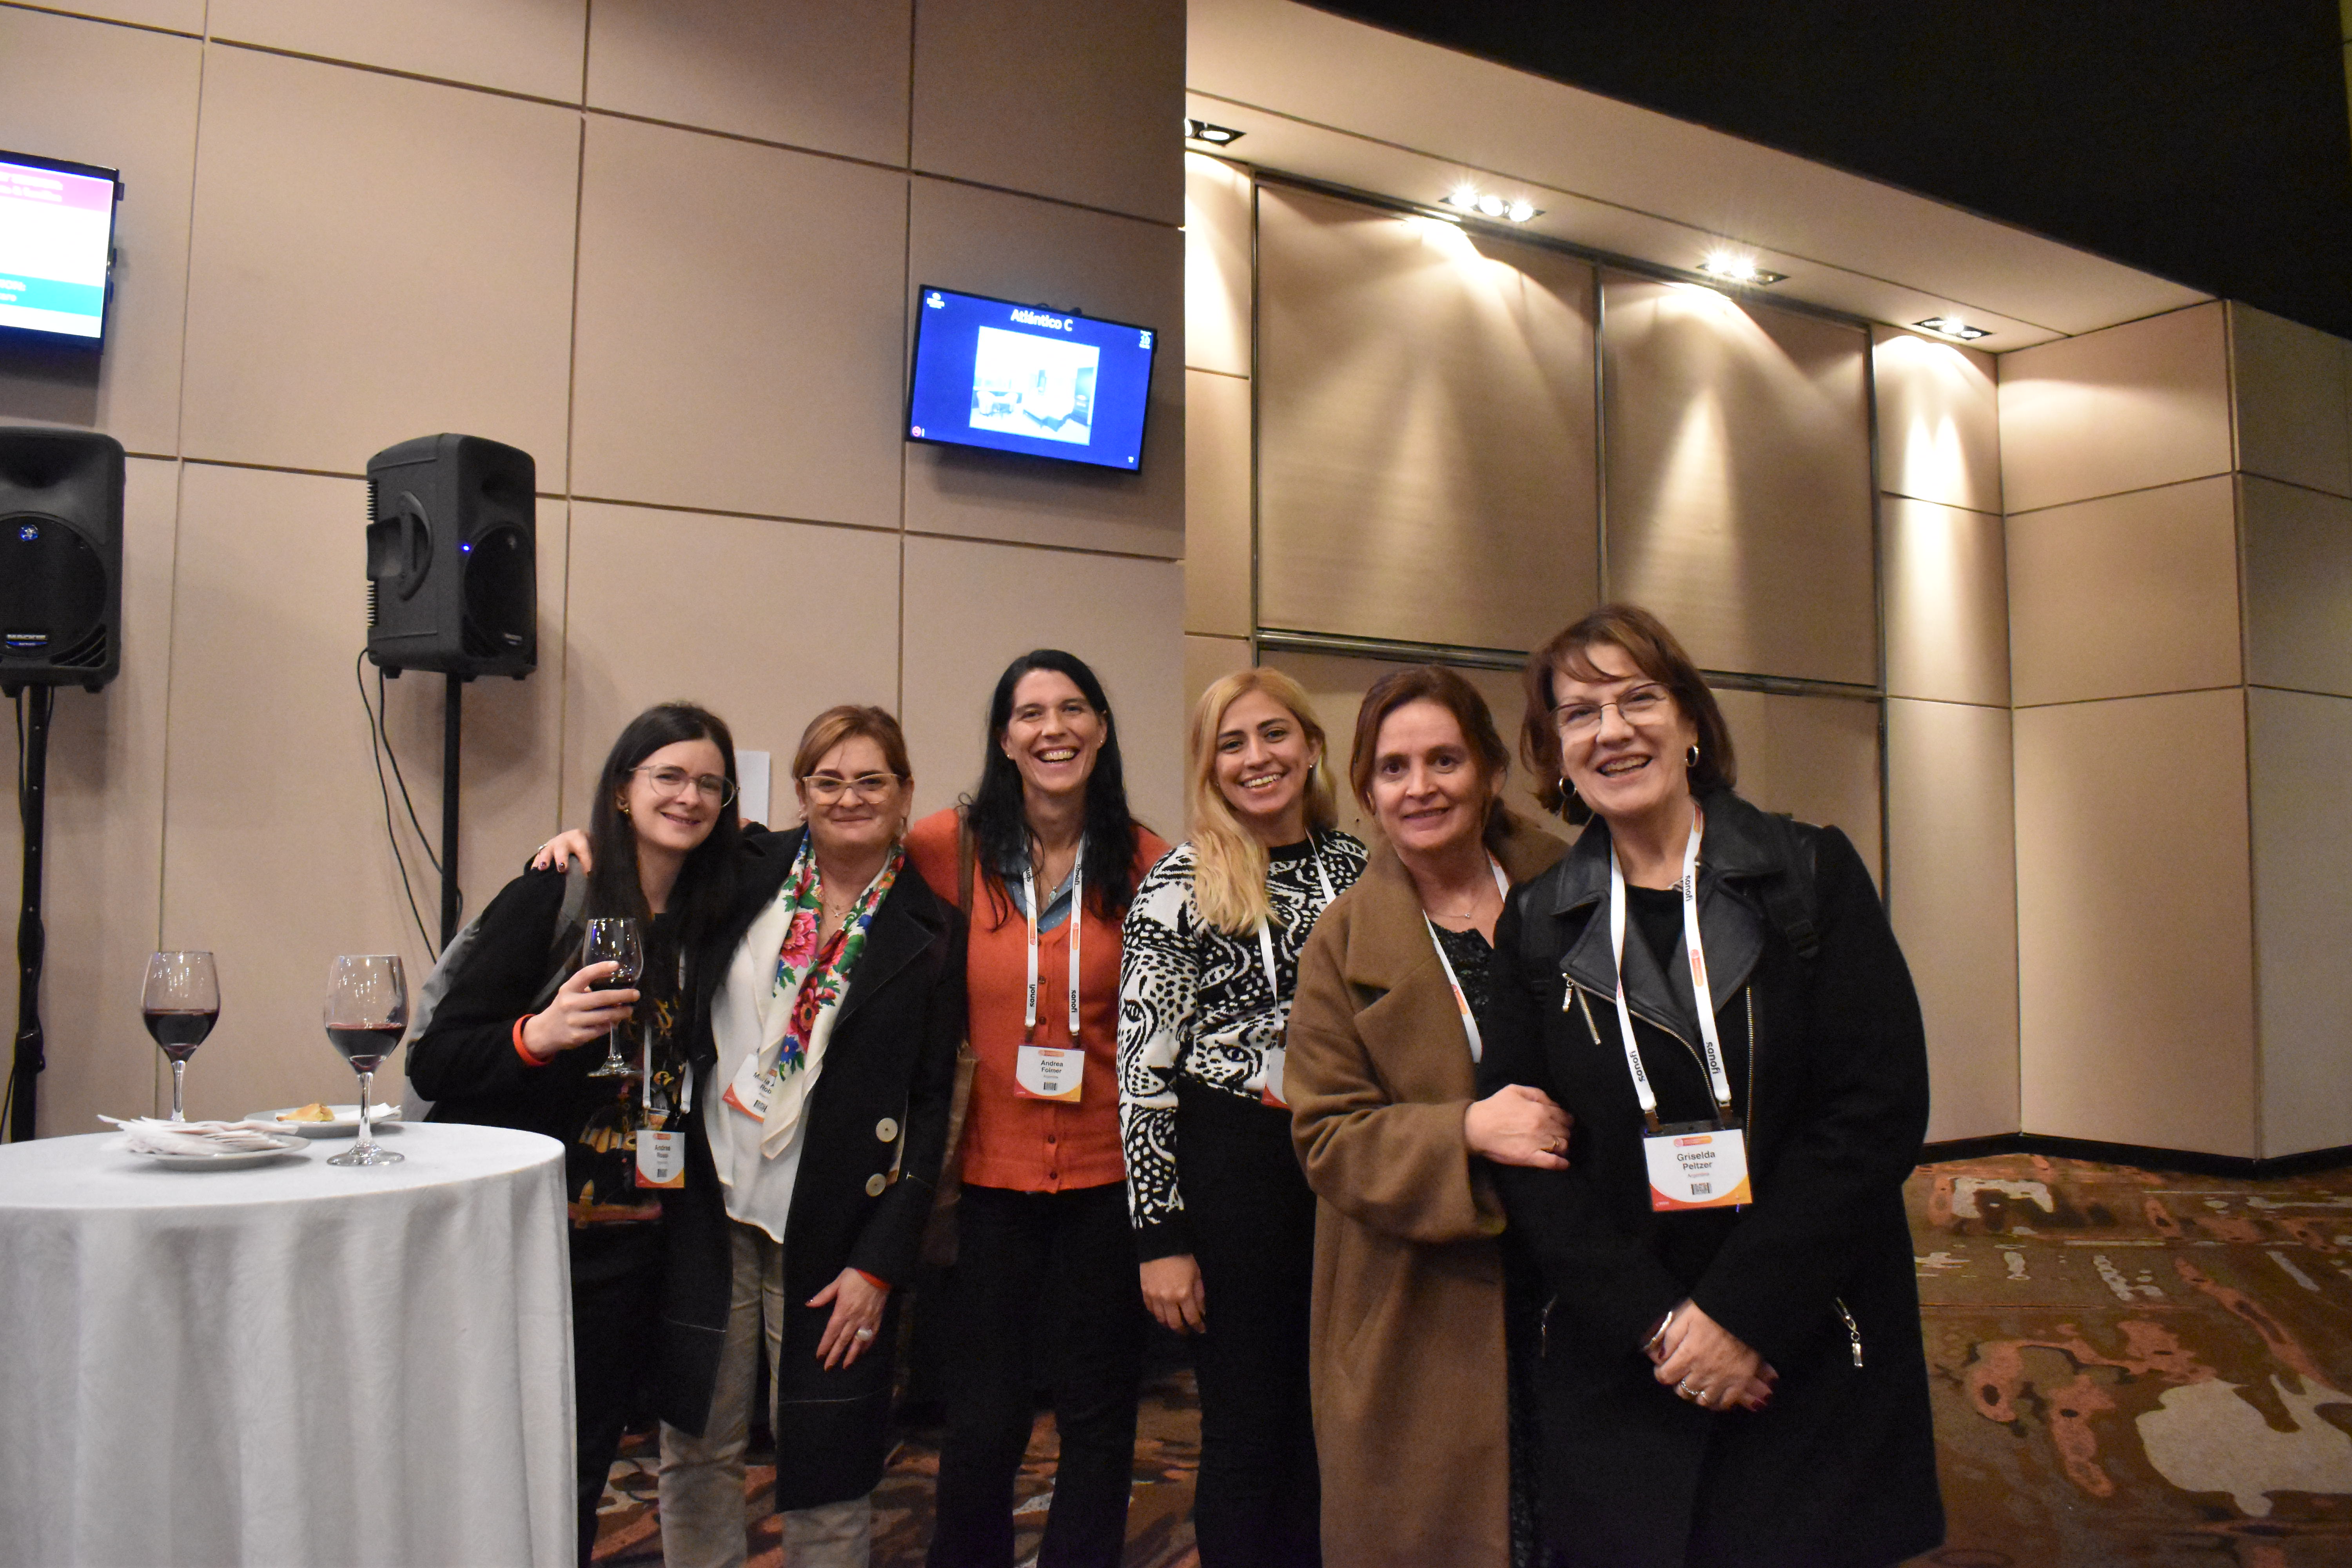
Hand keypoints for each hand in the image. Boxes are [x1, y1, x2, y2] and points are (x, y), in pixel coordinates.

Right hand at [519, 962, 639, 1056]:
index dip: (600, 968)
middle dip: (622, 995)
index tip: (616, 965)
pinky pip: (601, 1030)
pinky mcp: (578, 1036)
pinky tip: (615, 1022)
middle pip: (601, 997)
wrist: (544, 1032)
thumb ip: (587, 988)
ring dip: (621, 1013)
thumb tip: (615, 986)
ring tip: (629, 1010)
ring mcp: (573, 1021)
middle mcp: (569, 1004)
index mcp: (568, 989)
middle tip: (636, 994)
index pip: (584, 975)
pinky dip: (610, 1025)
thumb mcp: (569, 993)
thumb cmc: (563, 1008)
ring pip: (605, 1016)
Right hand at [531, 828, 592, 871]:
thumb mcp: (592, 849)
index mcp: (578, 838)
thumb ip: (594, 859)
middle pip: (562, 848)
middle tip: (562, 869)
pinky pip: (537, 858)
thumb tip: (595, 875)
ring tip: (542, 868)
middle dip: (561, 858)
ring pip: (546, 851)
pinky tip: (533, 873)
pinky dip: (536, 865)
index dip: (586, 860)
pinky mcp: (543, 851)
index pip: (582, 849)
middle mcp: (564, 840)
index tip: (588, 874)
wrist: (573, 839)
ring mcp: (551, 845)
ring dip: (544, 860)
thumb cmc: (585, 846)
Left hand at [809, 1268, 888, 1368]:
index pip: (831, 1332)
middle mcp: (854, 1319)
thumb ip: (823, 1296)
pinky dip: (867, 1345)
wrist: (878, 1272)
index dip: (825, 1345)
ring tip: (845, 1366)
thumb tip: (809, 1304)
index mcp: (842, 1310)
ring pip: (858, 1342)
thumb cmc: (855, 1276)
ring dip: (851, 1355)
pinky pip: (872, 1336)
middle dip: (835, 1355)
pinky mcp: (877, 1319)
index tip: (819, 1356)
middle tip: (828, 1367)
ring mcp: (867, 1320)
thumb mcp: (837, 1283)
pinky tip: (862, 1352)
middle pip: (843, 1341)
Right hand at [1140, 1254, 1206, 1334]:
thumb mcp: (1197, 1274)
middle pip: (1175, 1323)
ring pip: (1161, 1319)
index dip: (1198, 1326)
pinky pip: (1150, 1309)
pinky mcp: (1145, 1292)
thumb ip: (1199, 1295)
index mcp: (1184, 1294)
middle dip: (1183, 1330)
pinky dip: (1157, 1314)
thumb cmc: (1183, 1258)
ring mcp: (1154, 1297)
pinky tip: (1162, 1314)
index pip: (1192, 1318)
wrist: (1161, 1244)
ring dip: (1169, 1324)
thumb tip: (1202, 1311)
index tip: (1202, 1330)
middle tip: (1187, 1332)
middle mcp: (1168, 1300)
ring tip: (1174, 1324)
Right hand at [1463, 1084, 1571, 1168]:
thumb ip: (1537, 1094)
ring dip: (1563, 1146)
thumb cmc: (1493, 1107)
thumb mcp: (1514, 1090)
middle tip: (1559, 1135)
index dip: (1566, 1120)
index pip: (1565, 1116)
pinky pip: (1553, 1162)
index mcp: (1540, 1109)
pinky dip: (1561, 1163)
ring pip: (1563, 1145)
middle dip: (1565, 1132)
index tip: (1563, 1123)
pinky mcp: (1529, 1157)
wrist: (1475, 1128)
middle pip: (1566, 1131)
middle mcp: (1542, 1125)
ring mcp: (1537, 1142)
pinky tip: (1564, 1163)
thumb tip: (1554, 1103)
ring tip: (1558, 1147)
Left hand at [1651, 1300, 1775, 1411]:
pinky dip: (1718, 1402)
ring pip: (1703, 1400)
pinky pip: (1725, 1402)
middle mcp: (1704, 1371)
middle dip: (1679, 1384)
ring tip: (1697, 1384)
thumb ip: (1669, 1337)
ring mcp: (1723, 1379)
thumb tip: (1656, 1355)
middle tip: (1681, 1375)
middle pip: (1683, 1391)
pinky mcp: (1741, 1381)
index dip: (1662, 1373)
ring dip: (1697, 1394)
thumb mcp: (1685, 1316)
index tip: (1664, 1368)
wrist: (1746, 1312)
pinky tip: (1715, 1394)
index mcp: (1688, 1354)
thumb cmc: (1714, 1312)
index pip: (1666, 1377)